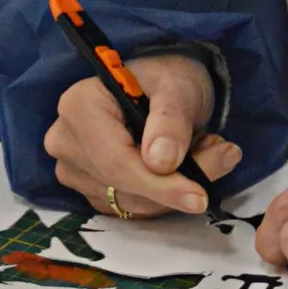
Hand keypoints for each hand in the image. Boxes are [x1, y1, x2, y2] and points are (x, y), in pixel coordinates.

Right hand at [43, 54, 241, 216]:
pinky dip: (163, 196)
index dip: (158, 185)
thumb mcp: (178, 88)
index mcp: (79, 107)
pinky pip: (130, 208)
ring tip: (205, 151)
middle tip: (221, 156)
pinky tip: (182, 168)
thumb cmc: (168, 79)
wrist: (163, 88)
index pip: (115, 161)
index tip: (199, 196)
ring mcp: (74, 168)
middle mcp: (66, 140)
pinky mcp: (90, 189)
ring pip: (129, 203)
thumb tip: (162, 162)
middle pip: (121, 185)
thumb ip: (171, 121)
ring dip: (173, 189)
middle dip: (174, 184)